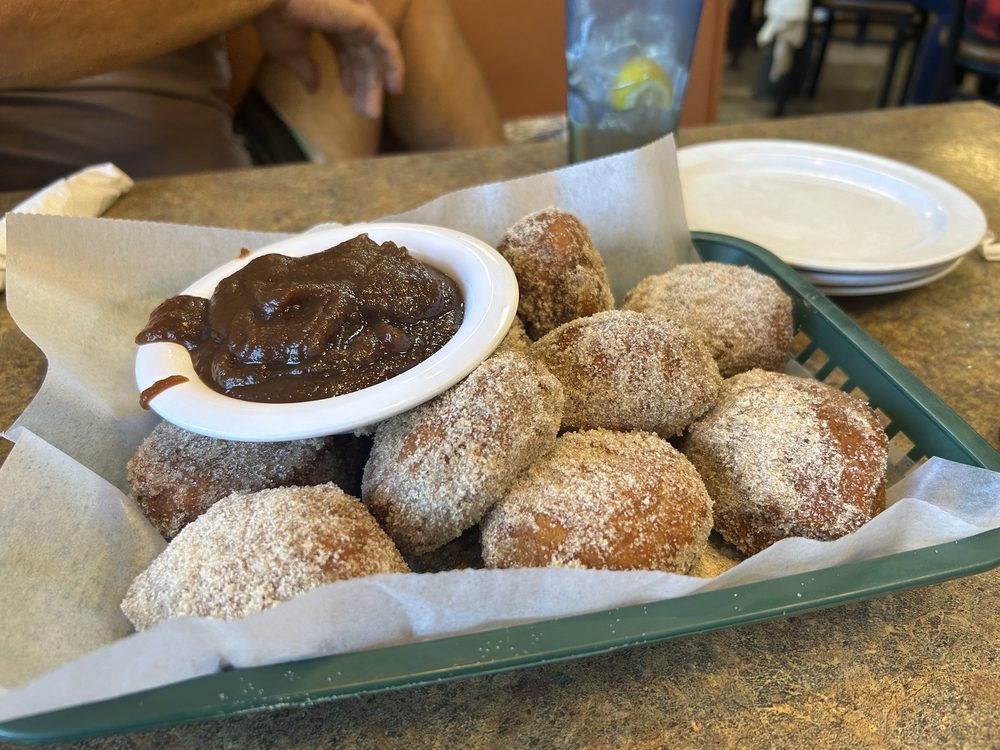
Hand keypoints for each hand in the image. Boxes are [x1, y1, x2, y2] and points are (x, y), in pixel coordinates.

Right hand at [254, 0, 404, 117]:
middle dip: (364, 85)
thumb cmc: (273, 17)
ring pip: (374, 54)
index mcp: (326, 18)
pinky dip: (394, 66)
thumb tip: (314, 89)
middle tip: (366, 114)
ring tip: (373, 113)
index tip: (348, 94)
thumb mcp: (291, 51)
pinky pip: (388, 45)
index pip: (345, 49)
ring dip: (375, 84)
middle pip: (362, 55)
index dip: (348, 73)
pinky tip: (395, 89)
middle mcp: (344, 15)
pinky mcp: (365, 19)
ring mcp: (356, 16)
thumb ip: (306, 69)